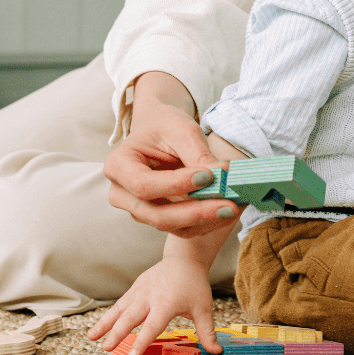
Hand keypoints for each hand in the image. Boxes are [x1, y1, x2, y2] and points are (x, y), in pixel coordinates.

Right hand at [86, 256, 223, 354]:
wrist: (184, 259)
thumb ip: (208, 331)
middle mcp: (151, 296)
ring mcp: (140, 291)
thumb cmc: (194, 285)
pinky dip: (108, 316)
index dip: (143, 340)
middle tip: (106, 348)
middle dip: (118, 333)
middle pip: (131, 317)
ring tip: (91, 338)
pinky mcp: (135, 288)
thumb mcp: (204, 307)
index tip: (133, 354)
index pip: (153, 324)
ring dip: (105, 324)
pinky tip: (97, 329)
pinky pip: (120, 303)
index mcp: (167, 303)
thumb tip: (217, 351)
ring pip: (120, 309)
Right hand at [103, 72, 240, 238]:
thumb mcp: (182, 130)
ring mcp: (139, 210)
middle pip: (156, 215)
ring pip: (172, 226)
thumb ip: (198, 154)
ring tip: (234, 208)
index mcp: (119, 165)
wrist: (159, 131)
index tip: (208, 177)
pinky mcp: (158, 218)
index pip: (144, 185)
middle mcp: (122, 194)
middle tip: (230, 205)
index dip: (176, 185)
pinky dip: (207, 223)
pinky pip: (182, 229)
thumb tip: (223, 176)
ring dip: (205, 221)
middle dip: (196, 212)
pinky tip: (228, 212)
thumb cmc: (166, 126)